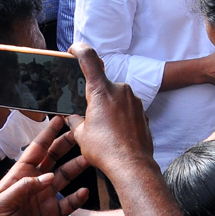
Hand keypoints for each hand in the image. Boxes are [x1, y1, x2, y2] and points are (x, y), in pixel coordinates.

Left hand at [0, 114, 90, 211]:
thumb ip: (21, 187)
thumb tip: (46, 177)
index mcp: (18, 176)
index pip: (35, 151)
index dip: (47, 135)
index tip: (59, 119)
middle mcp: (34, 184)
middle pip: (53, 158)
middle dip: (66, 144)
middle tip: (79, 132)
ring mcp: (45, 198)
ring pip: (65, 177)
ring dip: (76, 167)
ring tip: (88, 160)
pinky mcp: (53, 215)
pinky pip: (69, 202)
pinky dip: (78, 196)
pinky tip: (84, 191)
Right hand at [67, 42, 155, 177]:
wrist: (132, 165)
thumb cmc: (105, 150)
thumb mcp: (81, 134)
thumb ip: (75, 120)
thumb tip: (72, 117)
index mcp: (101, 90)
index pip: (89, 58)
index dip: (79, 50)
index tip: (73, 50)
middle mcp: (120, 90)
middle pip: (102, 84)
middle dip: (93, 96)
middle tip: (87, 113)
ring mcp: (134, 100)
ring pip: (115, 97)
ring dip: (107, 107)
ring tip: (102, 129)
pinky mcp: (142, 111)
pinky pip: (126, 108)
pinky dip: (119, 116)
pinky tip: (115, 132)